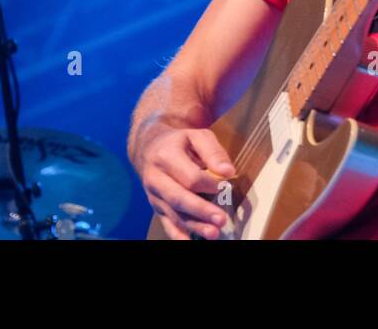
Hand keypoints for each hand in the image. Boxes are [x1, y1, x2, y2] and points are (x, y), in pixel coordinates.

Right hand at [134, 123, 236, 239]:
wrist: (149, 146)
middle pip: (179, 198)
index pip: (189, 176)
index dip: (209, 184)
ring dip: (194, 226)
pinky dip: (177, 235)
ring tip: (213, 233)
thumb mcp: (197, 136)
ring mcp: (154, 195)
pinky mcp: (156, 207)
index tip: (224, 185)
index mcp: (166, 156)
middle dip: (201, 210)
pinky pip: (166, 223)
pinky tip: (188, 242)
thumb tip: (228, 172)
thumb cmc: (179, 141)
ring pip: (174, 213)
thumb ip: (213, 152)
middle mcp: (155, 178)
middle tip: (221, 219)